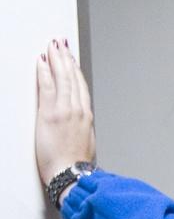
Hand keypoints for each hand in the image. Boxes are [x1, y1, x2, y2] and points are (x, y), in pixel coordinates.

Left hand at [35, 38, 95, 188]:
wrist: (71, 175)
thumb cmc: (75, 164)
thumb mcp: (85, 142)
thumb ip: (79, 127)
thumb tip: (75, 121)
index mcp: (86, 117)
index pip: (81, 86)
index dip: (75, 70)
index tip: (70, 59)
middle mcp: (78, 110)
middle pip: (72, 77)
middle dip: (66, 58)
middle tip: (60, 43)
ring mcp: (65, 110)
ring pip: (62, 78)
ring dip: (56, 59)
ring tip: (52, 46)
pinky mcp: (50, 114)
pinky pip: (48, 86)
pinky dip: (45, 72)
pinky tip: (41, 61)